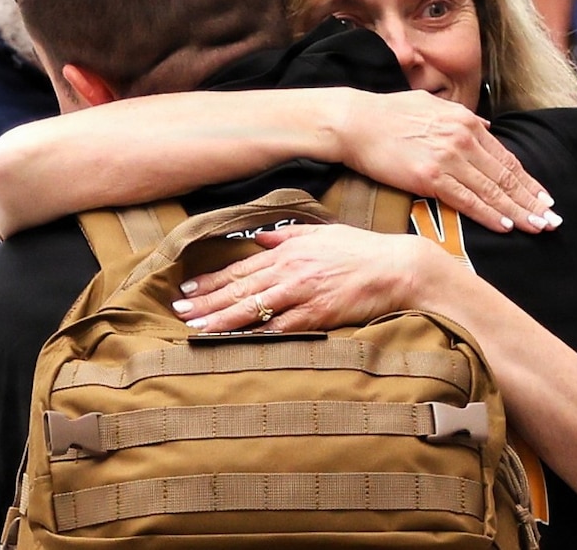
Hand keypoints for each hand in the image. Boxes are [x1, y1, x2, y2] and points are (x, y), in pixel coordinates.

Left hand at [172, 224, 432, 332]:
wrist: (398, 268)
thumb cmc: (364, 251)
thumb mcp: (324, 233)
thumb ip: (289, 235)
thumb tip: (260, 237)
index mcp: (290, 250)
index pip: (241, 267)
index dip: (211, 279)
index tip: (188, 288)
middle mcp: (290, 270)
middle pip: (240, 289)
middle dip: (206, 302)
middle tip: (178, 311)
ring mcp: (303, 293)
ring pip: (253, 309)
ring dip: (221, 320)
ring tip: (195, 329)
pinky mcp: (317, 315)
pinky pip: (280, 328)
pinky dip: (257, 336)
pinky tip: (236, 344)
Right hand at [338, 90, 560, 233]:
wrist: (355, 121)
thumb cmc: (389, 114)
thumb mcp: (432, 104)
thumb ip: (463, 117)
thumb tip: (486, 126)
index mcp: (466, 122)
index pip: (505, 158)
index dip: (528, 182)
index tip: (544, 198)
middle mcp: (463, 139)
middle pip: (506, 177)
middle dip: (531, 201)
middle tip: (552, 220)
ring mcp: (448, 158)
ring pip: (492, 190)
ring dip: (518, 212)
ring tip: (537, 227)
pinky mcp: (430, 176)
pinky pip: (467, 200)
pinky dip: (489, 214)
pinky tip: (505, 226)